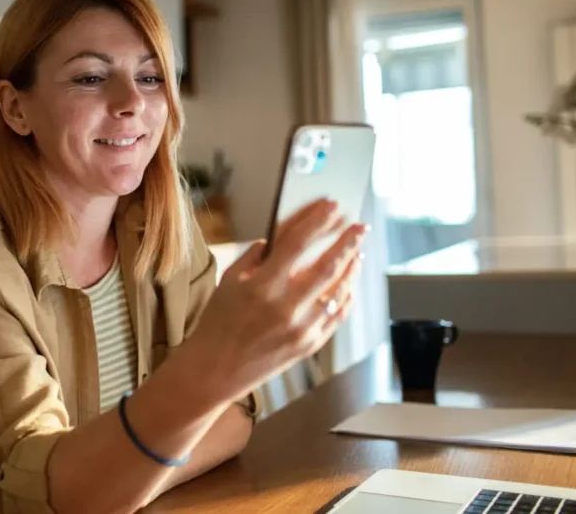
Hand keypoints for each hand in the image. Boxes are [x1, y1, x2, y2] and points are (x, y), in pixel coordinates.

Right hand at [184, 198, 367, 404]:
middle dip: (347, 242)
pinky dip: (347, 297)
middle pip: (327, 265)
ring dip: (351, 267)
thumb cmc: (218, 323)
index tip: (332, 206)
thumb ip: (254, 257)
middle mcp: (285, 306)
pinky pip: (337, 316)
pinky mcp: (310, 345)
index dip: (317, 221)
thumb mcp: (228, 281)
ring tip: (358, 252)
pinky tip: (349, 285)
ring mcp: (301, 327)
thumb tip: (276, 239)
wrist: (215, 369)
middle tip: (360, 227)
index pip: (297, 243)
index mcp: (261, 285)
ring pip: (338, 291)